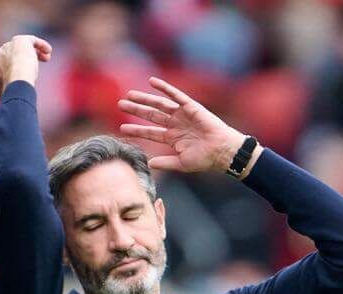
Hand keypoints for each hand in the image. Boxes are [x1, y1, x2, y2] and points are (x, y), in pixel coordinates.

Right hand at [0, 35, 50, 98]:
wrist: (16, 80)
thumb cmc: (11, 90)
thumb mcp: (4, 94)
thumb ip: (3, 92)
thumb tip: (3, 101)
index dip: (3, 63)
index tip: (13, 70)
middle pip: (10, 52)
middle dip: (21, 59)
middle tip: (33, 68)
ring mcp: (9, 46)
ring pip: (22, 47)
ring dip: (34, 52)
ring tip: (45, 59)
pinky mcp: (20, 40)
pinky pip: (32, 40)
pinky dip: (41, 44)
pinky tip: (48, 51)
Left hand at [118, 77, 248, 175]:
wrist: (222, 151)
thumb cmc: (205, 159)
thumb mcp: (182, 163)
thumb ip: (165, 162)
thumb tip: (149, 163)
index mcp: (173, 138)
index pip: (150, 132)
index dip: (136, 129)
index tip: (122, 128)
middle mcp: (175, 124)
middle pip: (151, 115)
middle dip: (136, 110)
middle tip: (119, 104)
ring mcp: (182, 114)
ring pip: (159, 104)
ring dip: (144, 98)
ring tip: (129, 94)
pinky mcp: (190, 106)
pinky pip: (175, 94)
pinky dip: (164, 87)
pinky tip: (151, 81)